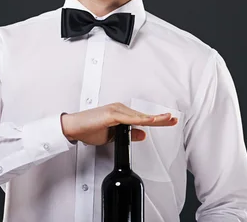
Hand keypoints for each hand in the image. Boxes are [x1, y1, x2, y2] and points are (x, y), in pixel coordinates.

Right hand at [60, 102, 177, 145]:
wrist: (73, 128)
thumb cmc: (88, 130)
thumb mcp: (112, 137)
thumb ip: (128, 134)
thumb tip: (143, 134)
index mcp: (121, 113)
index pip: (142, 118)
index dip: (157, 120)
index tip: (169, 121)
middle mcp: (120, 109)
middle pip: (144, 115)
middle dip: (160, 118)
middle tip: (173, 119)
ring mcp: (116, 110)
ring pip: (139, 116)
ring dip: (154, 118)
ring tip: (167, 120)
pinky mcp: (111, 114)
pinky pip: (129, 118)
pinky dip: (140, 120)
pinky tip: (150, 121)